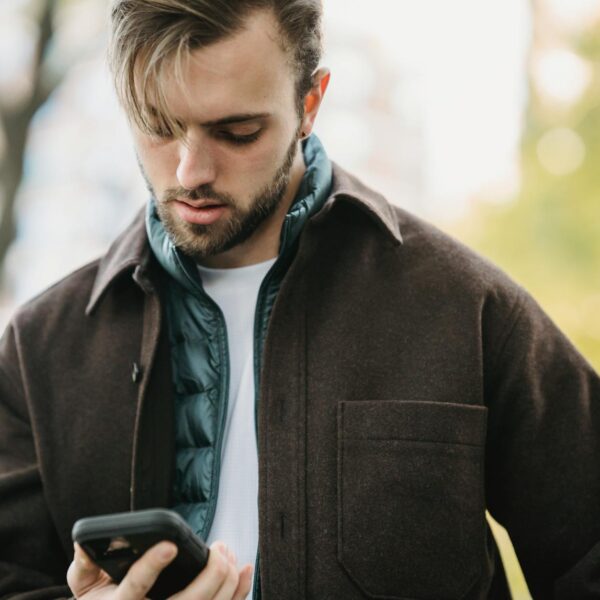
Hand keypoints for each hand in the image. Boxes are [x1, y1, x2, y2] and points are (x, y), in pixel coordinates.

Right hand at [67, 540, 252, 599]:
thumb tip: (84, 542)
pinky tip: (244, 571)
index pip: (137, 587)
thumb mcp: (84, 585)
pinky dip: (237, 593)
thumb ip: (84, 565)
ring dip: (227, 581)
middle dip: (211, 573)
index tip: (170, 545)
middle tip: (219, 548)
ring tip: (228, 553)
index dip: (152, 565)